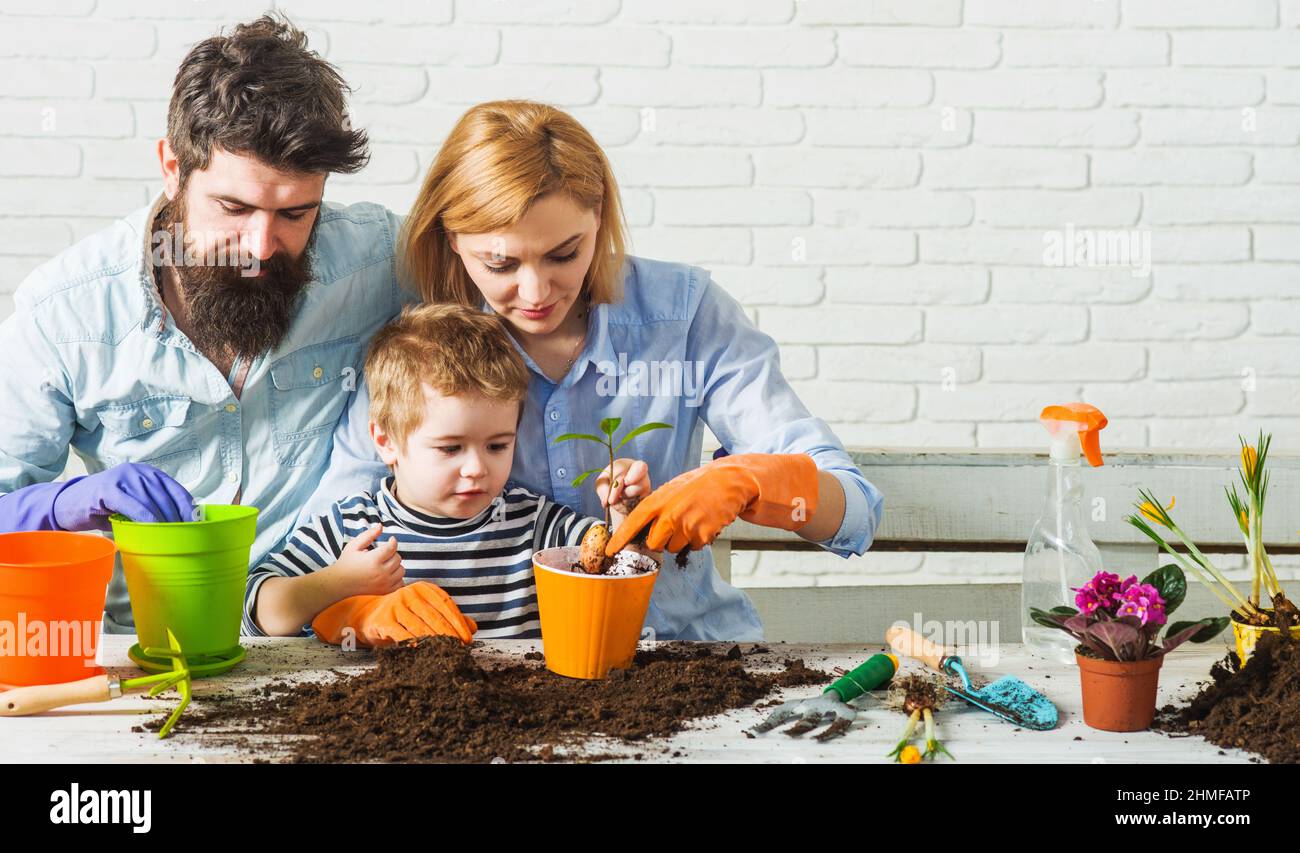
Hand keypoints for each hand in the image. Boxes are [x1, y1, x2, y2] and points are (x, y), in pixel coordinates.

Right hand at [52, 462, 196, 530]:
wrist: (67, 504)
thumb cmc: (104, 508)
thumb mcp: (133, 504)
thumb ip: (153, 508)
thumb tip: (180, 527)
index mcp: (148, 473)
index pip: (176, 490)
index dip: (188, 508)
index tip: (197, 525)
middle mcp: (138, 471)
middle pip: (166, 496)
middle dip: (177, 518)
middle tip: (184, 537)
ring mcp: (123, 478)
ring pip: (152, 501)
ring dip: (163, 521)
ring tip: (171, 538)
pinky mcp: (109, 489)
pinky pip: (134, 506)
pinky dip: (145, 519)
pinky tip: (152, 531)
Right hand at [311, 582, 477, 647]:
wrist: (364, 614)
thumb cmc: (399, 614)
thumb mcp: (424, 612)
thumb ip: (448, 618)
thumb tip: (474, 627)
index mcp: (423, 589)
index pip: (445, 605)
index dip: (458, 622)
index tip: (469, 638)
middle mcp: (409, 593)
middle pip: (435, 616)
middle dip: (450, 634)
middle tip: (461, 649)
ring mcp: (396, 605)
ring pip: (420, 626)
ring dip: (435, 641)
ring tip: (447, 653)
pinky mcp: (384, 619)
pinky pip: (402, 633)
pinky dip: (413, 643)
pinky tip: (423, 652)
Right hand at [325, 523, 404, 597]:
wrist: (340, 583)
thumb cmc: (347, 562)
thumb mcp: (354, 545)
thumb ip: (368, 535)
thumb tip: (381, 526)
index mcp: (373, 560)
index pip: (392, 547)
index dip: (393, 541)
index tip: (390, 540)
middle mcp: (381, 573)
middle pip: (398, 558)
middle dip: (392, 553)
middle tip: (383, 553)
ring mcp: (384, 584)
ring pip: (401, 570)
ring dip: (396, 565)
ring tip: (385, 563)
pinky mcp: (385, 591)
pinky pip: (400, 583)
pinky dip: (397, 577)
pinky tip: (388, 574)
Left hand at [605, 453, 819, 554]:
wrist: (730, 482)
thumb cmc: (699, 485)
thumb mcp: (672, 489)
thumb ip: (657, 508)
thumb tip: (645, 531)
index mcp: (659, 501)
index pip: (633, 523)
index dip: (620, 539)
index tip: (610, 550)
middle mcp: (670, 515)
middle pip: (654, 543)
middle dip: (661, 540)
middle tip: (674, 525)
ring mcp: (686, 527)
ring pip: (673, 547)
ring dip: (680, 539)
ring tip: (693, 520)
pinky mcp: (702, 536)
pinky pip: (692, 547)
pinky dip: (697, 540)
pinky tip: (704, 523)